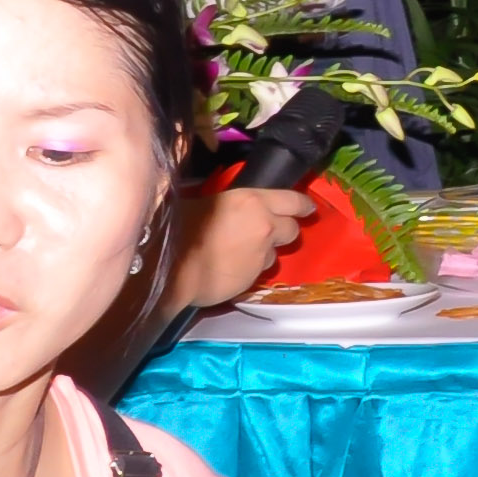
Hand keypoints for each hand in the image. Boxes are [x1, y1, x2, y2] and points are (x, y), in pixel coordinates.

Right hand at [171, 185, 310, 312]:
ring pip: (275, 252)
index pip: (293, 200)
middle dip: (283, 230)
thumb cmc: (179, 229)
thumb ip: (235, 206)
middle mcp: (265, 225)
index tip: (307, 208)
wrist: (170, 268)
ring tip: (238, 253)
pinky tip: (231, 267)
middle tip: (265, 232)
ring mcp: (262, 253)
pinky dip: (251, 268)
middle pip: (292, 228)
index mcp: (253, 200)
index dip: (301, 205)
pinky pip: (260, 270)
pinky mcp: (255, 276)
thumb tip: (242, 208)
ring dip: (264, 252)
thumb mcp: (207, 204)